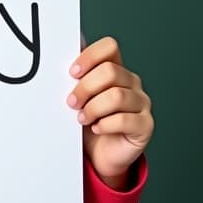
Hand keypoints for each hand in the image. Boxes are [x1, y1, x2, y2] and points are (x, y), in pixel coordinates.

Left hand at [68, 37, 152, 188]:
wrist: (99, 154)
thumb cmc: (87, 122)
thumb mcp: (78, 97)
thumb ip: (74, 77)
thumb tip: (57, 52)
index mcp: (115, 69)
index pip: (109, 47)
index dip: (90, 56)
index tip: (72, 73)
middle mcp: (131, 82)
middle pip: (110, 71)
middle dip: (85, 88)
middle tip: (71, 102)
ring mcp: (141, 103)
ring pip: (117, 96)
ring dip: (93, 108)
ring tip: (81, 118)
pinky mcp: (145, 125)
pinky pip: (125, 120)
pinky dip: (105, 125)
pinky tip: (96, 129)